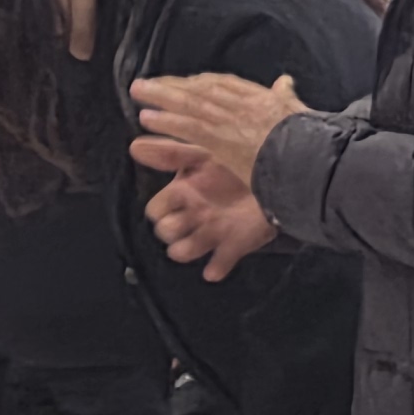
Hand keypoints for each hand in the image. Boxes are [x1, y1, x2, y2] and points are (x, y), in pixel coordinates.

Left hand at [127, 69, 305, 188]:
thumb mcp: (301, 112)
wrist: (315, 159)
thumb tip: (286, 80)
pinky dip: (166, 120)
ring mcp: (232, 120)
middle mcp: (244, 104)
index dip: (199, 82)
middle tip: (147, 83)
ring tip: (137, 92)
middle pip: (200, 88)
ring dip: (160, 96)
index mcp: (263, 99)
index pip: (224, 84)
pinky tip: (146, 117)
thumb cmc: (312, 142)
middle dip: (172, 85)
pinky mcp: (222, 139)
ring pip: (189, 102)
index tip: (183, 81)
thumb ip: (288, 97)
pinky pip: (187, 126)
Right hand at [138, 152, 277, 282]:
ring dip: (187, 249)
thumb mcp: (202, 154)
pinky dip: (216, 268)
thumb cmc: (237, 161)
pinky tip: (214, 269)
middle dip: (171, 229)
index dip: (160, 209)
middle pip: (166, 232)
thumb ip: (170, 153)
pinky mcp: (235, 245)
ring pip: (184, 251)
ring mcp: (212, 232)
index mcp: (182, 193)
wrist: (280, 171)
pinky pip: (219, 264)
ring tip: (202, 237)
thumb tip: (133, 145)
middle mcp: (193, 215)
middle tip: (189, 217)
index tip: (176, 198)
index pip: (155, 210)